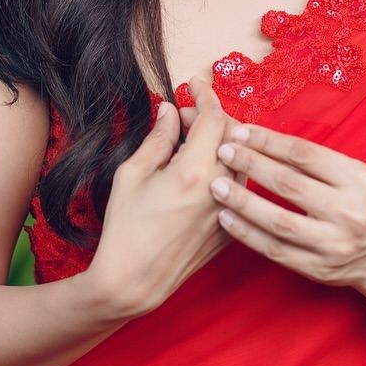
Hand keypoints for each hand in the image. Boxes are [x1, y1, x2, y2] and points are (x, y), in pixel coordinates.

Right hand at [85, 73, 248, 319]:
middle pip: (233, 136)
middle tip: (183, 118)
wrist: (133, 282)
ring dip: (222, 144)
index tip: (194, 83)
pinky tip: (200, 173)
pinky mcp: (230, 229)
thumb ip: (157, 139)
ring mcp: (229, 211)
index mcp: (193, 172)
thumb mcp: (131, 175)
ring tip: (191, 145)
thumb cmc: (124, 228)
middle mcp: (219, 190)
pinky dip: (225, 170)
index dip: (205, 95)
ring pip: (241, 161)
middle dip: (211, 117)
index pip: (214, 118)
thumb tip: (170, 112)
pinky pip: (238, 188)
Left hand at [205, 117, 365, 293]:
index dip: (268, 141)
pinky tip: (227, 219)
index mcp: (356, 179)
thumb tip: (264, 140)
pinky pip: (275, 250)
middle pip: (289, 184)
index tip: (241, 132)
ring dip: (243, 202)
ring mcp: (333, 243)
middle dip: (251, 165)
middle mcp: (348, 211)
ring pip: (278, 220)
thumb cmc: (364, 205)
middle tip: (223, 152)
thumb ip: (316, 161)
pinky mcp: (318, 268)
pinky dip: (247, 234)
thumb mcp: (354, 175)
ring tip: (217, 186)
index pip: (304, 154)